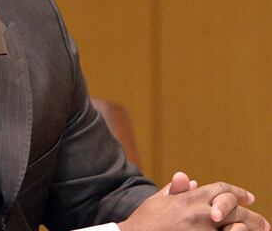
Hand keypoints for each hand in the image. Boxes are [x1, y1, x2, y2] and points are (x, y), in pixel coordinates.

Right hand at [118, 173, 268, 230]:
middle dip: (252, 217)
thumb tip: (188, 179)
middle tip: (263, 223)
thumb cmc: (145, 221)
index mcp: (190, 198)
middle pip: (236, 210)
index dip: (237, 192)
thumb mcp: (157, 200)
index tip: (249, 198)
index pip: (222, 189)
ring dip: (250, 230)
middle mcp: (201, 213)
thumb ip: (175, 189)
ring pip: (237, 228)